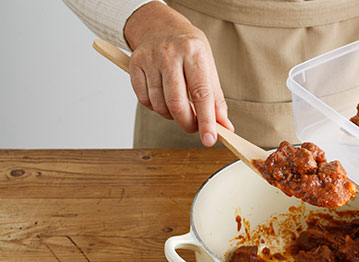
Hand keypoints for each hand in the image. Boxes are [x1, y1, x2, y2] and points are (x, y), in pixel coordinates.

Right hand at [124, 2, 232, 145]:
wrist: (160, 25)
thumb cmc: (189, 49)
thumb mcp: (208, 67)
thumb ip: (216, 98)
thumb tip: (224, 126)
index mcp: (194, 53)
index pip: (201, 94)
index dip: (207, 121)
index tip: (210, 140)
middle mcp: (170, 55)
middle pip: (177, 103)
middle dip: (187, 124)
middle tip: (194, 127)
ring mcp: (150, 59)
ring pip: (159, 105)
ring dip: (171, 115)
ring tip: (178, 106)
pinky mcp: (134, 65)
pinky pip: (144, 100)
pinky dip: (155, 107)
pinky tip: (163, 98)